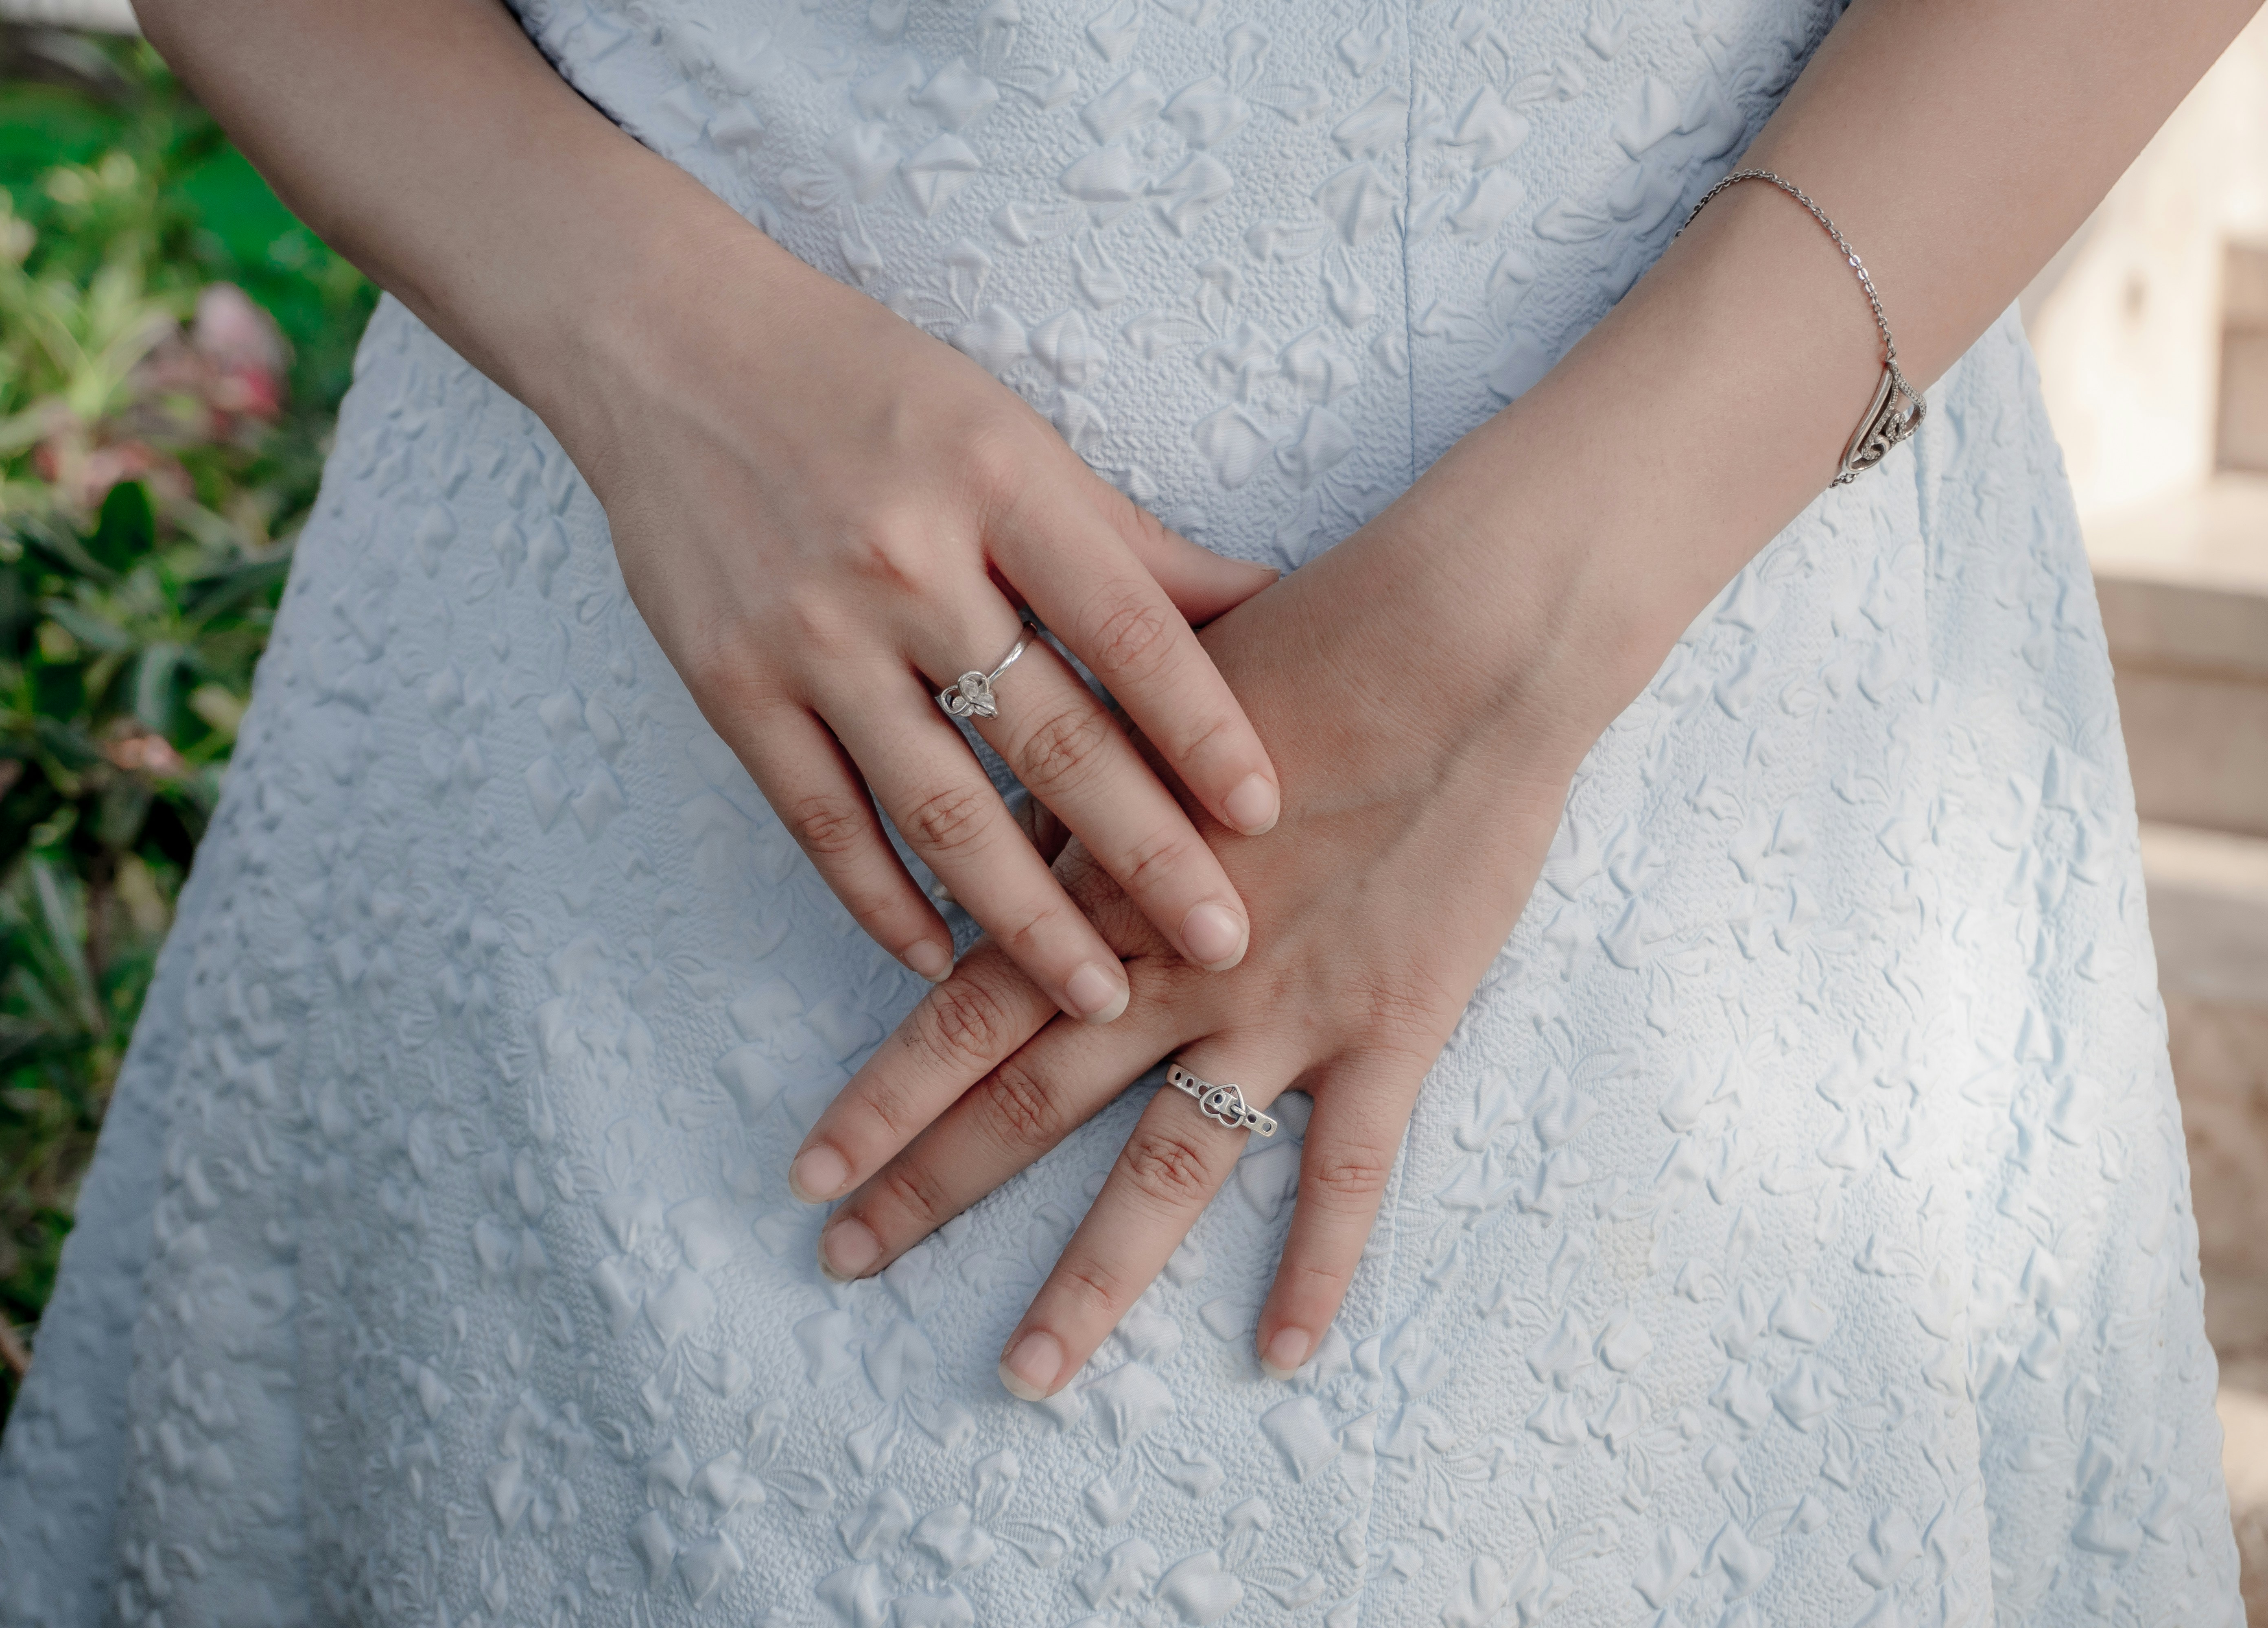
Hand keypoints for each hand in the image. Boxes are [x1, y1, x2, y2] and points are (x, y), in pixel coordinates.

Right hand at [569, 224, 1282, 1023]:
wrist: (666, 344)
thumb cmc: (866, 386)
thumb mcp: (1009, 432)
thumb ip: (1128, 539)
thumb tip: (1269, 605)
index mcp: (996, 482)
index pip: (1126, 628)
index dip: (1203, 728)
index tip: (1267, 815)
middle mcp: (906, 562)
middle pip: (1047, 738)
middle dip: (1143, 856)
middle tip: (1221, 947)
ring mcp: (808, 632)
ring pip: (938, 805)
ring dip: (1025, 915)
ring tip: (1099, 993)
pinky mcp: (729, 682)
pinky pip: (822, 819)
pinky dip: (883, 900)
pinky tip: (942, 958)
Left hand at [781, 489, 1604, 1392]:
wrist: (1461, 643)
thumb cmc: (1306, 640)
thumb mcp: (1145, 705)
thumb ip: (1069, 781)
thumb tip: (994, 824)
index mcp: (1107, 888)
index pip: (960, 1018)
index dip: (880, 1102)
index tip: (805, 1174)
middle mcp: (1173, 969)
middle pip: (1028, 1106)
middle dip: (929, 1190)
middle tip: (845, 1263)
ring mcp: (1283, 1011)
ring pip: (1167, 1173)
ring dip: (1090, 1280)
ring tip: (1025, 1373)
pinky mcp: (1390, 1027)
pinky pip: (1349, 1174)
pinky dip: (1318, 1267)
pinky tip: (1281, 1354)